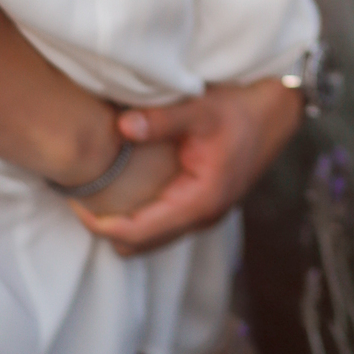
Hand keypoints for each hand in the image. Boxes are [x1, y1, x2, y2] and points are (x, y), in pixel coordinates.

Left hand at [73, 79, 304, 256]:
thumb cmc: (243, 109)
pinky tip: (126, 188)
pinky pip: (163, 223)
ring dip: (123, 223)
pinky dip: (140, 214)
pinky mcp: (204, 203)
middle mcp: (202, 217)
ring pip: (151, 237)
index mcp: (199, 202)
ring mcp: (204, 213)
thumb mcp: (202, 109)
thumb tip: (120, 126)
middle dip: (106, 227)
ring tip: (96, 193)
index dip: (99, 223)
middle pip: (140, 244)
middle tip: (79, 195)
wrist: (280, 111)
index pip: (137, 232)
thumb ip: (161, 120)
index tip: (74, 200)